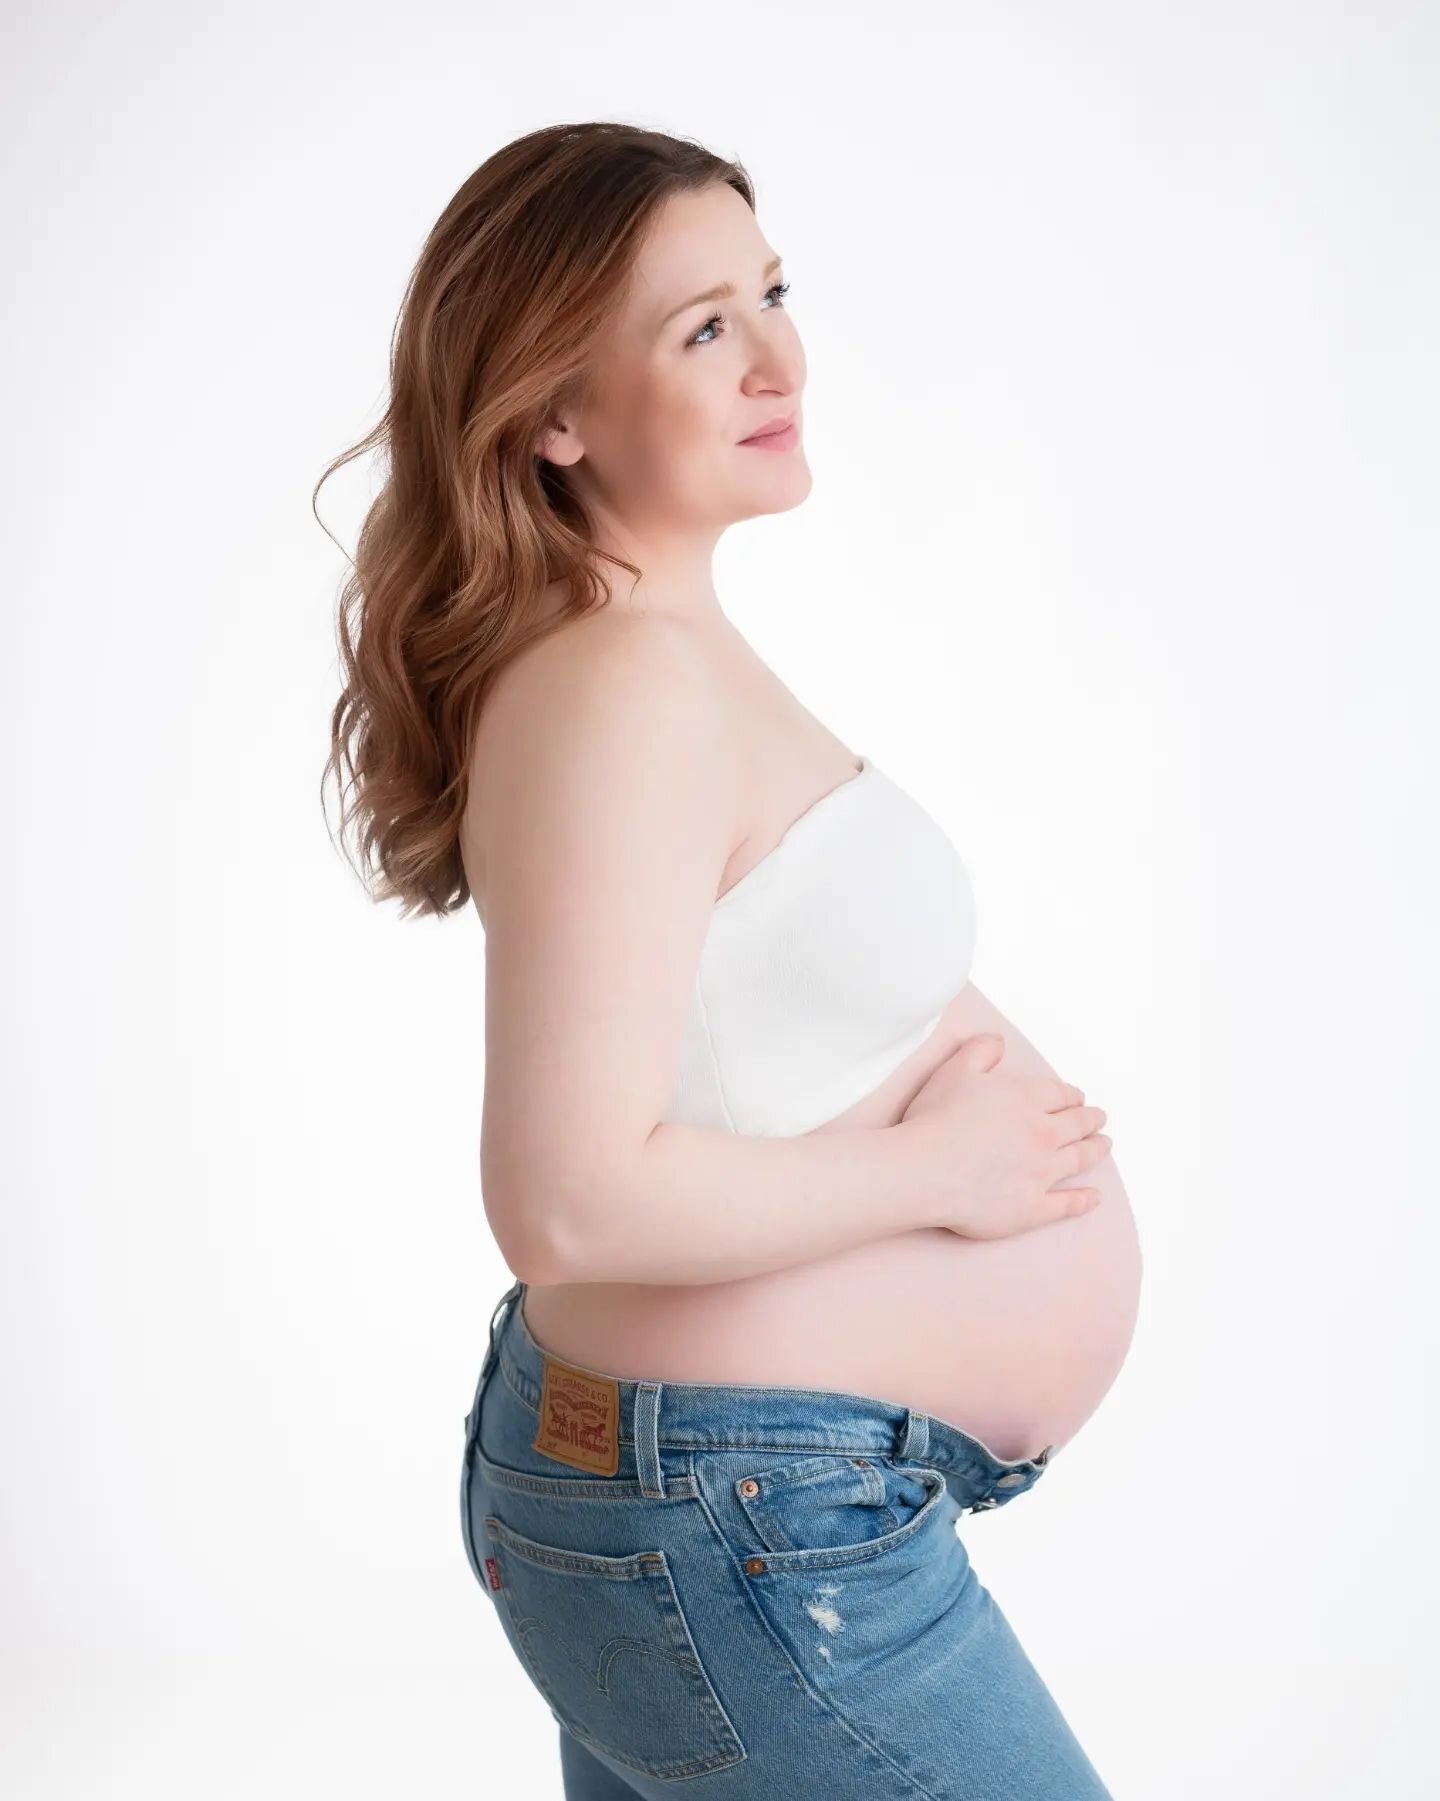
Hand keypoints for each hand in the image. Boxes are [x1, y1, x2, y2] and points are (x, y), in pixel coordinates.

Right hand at [899, 1032, 1110, 1238]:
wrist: (926, 1171)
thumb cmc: (935, 1121)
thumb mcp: (955, 1071)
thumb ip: (980, 1051)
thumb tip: (998, 1042)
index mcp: (1026, 1100)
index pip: (1060, 1095)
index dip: (1071, 1096)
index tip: (1078, 1098)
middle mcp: (1042, 1135)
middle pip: (1077, 1125)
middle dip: (1091, 1120)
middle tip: (1099, 1119)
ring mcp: (1041, 1174)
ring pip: (1079, 1159)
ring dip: (1095, 1150)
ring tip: (1104, 1145)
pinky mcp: (1032, 1208)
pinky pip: (1067, 1204)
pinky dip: (1084, 1200)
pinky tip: (1094, 1197)